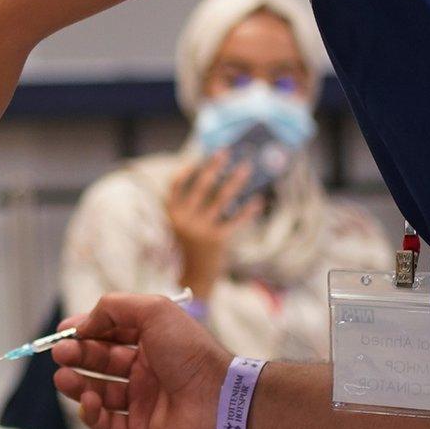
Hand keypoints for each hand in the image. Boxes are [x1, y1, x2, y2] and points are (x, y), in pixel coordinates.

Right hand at [50, 292, 234, 428]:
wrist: (219, 397)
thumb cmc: (191, 351)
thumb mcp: (154, 310)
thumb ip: (114, 308)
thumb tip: (84, 322)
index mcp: (151, 340)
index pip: (109, 334)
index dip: (85, 332)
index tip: (63, 333)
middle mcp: (145, 369)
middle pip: (100, 361)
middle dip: (77, 356)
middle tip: (60, 354)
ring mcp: (142, 400)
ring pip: (99, 392)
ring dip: (77, 383)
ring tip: (64, 377)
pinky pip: (107, 423)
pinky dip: (91, 413)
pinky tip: (87, 400)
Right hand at [165, 153, 263, 297]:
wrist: (194, 276)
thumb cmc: (191, 246)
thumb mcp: (183, 225)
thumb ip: (193, 205)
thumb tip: (219, 179)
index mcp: (172, 214)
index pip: (175, 185)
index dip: (186, 170)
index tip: (198, 158)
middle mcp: (184, 220)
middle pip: (201, 186)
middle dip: (214, 166)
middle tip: (227, 151)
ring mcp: (200, 229)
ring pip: (221, 199)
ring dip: (235, 181)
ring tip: (247, 168)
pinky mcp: (217, 239)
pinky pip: (235, 219)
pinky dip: (248, 209)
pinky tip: (257, 200)